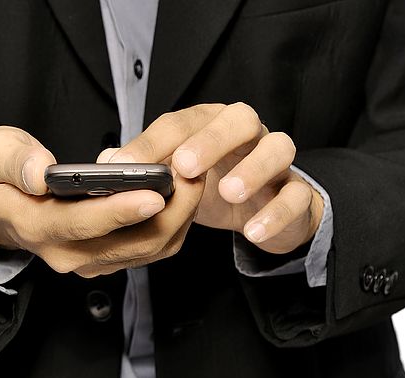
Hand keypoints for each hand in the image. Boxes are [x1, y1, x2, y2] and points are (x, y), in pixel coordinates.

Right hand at [0, 126, 204, 276]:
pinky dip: (172, 225)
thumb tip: (41, 171)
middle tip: (192, 172)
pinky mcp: (107, 260)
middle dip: (168, 211)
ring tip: (194, 178)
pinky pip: (150, 250)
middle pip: (129, 243)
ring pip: (147, 250)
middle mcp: (66, 255)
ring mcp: (89, 262)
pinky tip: (183, 194)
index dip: (120, 211)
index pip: (83, 223)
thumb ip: (14, 160)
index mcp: (36, 227)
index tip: (153, 193)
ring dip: (177, 218)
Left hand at [104, 103, 323, 254]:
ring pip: (279, 148)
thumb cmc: (214, 186)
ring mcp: (278, 161)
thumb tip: (107, 164)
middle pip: (239, 119)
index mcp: (212, 124)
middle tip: (184, 167)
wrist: (263, 212)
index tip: (126, 166)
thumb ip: (147, 168)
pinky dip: (276, 213)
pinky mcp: (298, 192)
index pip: (183, 122)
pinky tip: (252, 232)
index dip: (154, 142)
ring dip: (254, 168)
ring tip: (228, 192)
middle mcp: (248, 134)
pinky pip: (296, 196)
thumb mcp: (177, 179)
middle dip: (211, 140)